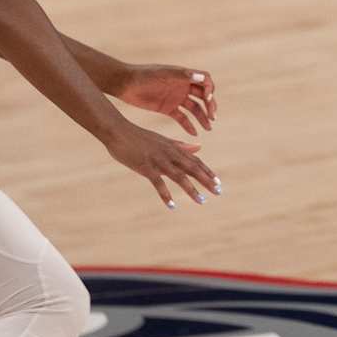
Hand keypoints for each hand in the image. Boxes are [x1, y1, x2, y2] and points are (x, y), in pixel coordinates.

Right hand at [105, 121, 220, 208]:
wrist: (117, 131)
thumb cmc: (138, 136)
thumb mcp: (162, 140)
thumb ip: (180, 145)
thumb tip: (199, 147)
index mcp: (173, 148)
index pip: (195, 161)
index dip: (207, 171)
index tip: (218, 182)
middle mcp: (169, 154)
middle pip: (192, 168)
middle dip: (206, 180)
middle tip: (218, 192)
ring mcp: (158, 160)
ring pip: (179, 176)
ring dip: (191, 189)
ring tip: (201, 201)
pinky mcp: (145, 167)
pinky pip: (158, 183)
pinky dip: (165, 194)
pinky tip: (172, 205)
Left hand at [113, 65, 216, 135]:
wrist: (125, 84)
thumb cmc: (144, 75)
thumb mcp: (163, 74)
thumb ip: (183, 75)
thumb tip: (202, 77)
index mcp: (184, 76)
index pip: (205, 81)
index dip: (210, 89)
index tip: (208, 99)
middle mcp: (182, 87)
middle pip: (203, 96)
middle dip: (210, 106)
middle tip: (212, 117)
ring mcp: (175, 98)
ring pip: (194, 109)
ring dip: (202, 117)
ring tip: (208, 128)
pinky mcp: (167, 108)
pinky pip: (182, 118)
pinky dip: (188, 125)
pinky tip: (194, 133)